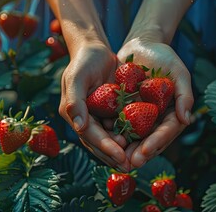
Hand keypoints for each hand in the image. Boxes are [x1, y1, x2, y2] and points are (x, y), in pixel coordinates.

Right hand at [59, 42, 129, 170]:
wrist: (95, 48)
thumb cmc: (84, 60)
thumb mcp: (77, 77)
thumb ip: (75, 101)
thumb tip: (80, 127)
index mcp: (73, 114)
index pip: (90, 135)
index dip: (105, 147)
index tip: (120, 156)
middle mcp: (85, 119)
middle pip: (100, 142)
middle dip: (114, 155)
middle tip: (130, 166)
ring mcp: (98, 116)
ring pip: (110, 137)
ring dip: (122, 149)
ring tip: (137, 159)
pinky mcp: (110, 110)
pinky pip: (120, 125)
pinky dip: (129, 135)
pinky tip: (142, 142)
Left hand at [117, 38, 193, 168]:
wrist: (140, 45)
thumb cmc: (163, 56)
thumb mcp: (178, 72)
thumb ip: (185, 95)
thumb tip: (186, 119)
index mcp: (172, 113)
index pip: (166, 132)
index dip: (157, 143)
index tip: (145, 151)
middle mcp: (156, 119)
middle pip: (149, 140)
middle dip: (140, 153)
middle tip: (129, 163)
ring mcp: (139, 116)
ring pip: (133, 137)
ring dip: (125, 148)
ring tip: (115, 157)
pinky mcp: (123, 111)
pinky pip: (117, 124)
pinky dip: (112, 133)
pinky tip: (103, 139)